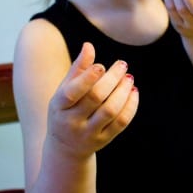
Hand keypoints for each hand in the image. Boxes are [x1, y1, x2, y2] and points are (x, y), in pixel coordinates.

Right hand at [46, 42, 138, 158]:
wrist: (65, 147)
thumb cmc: (66, 109)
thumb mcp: (65, 90)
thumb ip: (78, 69)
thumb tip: (89, 45)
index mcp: (59, 107)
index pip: (72, 92)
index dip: (88, 78)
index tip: (102, 65)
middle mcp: (71, 122)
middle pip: (96, 98)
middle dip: (112, 79)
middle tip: (123, 64)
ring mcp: (88, 133)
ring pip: (110, 111)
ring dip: (123, 91)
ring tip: (129, 78)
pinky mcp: (104, 140)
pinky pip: (121, 122)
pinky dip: (131, 105)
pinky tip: (133, 91)